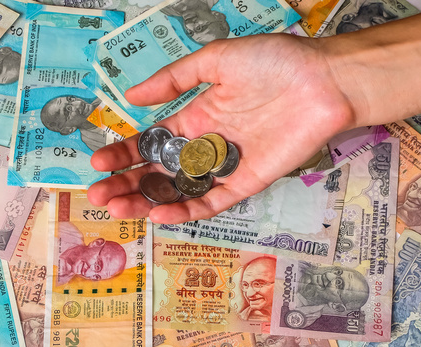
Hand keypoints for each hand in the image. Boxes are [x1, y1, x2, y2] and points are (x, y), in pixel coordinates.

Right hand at [87, 33, 354, 222]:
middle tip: (97, 196)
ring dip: (147, 201)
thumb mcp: (216, 60)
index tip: (97, 163)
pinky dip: (186, 210)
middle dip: (127, 184)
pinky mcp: (248, 182)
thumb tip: (131, 96)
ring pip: (180, 191)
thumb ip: (174, 79)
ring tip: (116, 209)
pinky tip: (158, 214)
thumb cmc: (273, 63)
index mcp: (196, 118)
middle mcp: (207, 146)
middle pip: (159, 172)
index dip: (123, 153)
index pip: (151, 142)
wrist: (322, 80)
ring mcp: (226, 166)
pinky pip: (213, 202)